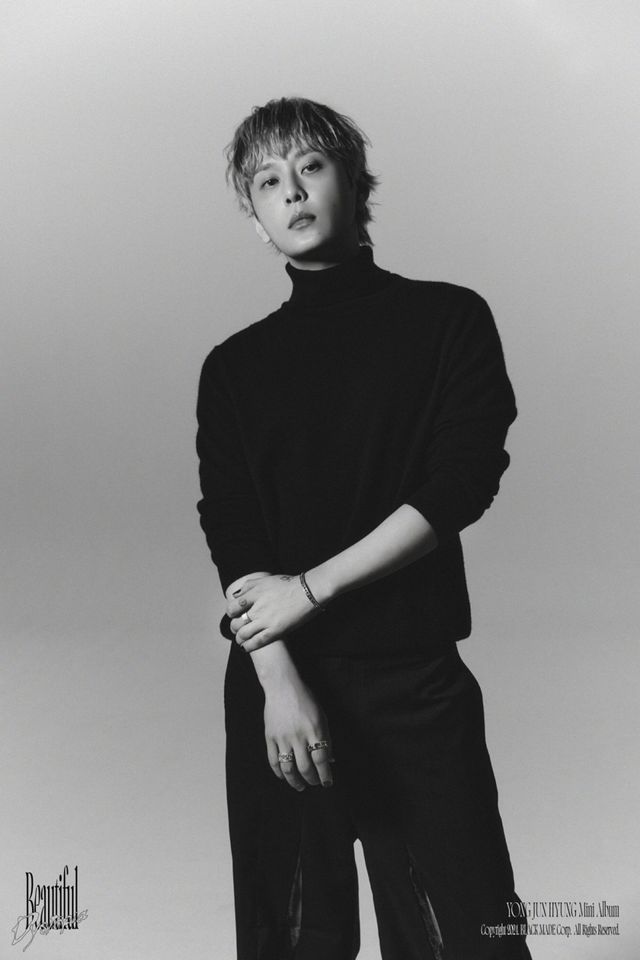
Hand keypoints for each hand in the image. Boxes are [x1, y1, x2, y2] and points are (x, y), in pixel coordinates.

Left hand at [227, 574, 321, 651]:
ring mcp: (266, 620)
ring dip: (240, 638)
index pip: (233, 607)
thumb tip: (236, 595)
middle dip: (234, 627)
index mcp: (254, 594)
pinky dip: (248, 646)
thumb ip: (249, 585)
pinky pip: (257, 641)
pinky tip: (246, 647)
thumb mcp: (266, 579)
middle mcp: (257, 607)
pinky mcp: (275, 630)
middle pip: (237, 622)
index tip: (234, 616)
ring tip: (241, 640)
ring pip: (244, 634)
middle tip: (237, 629)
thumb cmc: (289, 584)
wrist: (308, 591)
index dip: (231, 613)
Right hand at [262, 666, 333, 790]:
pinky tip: (284, 776)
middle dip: (312, 779)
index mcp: (314, 729)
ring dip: (295, 781)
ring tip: (301, 786)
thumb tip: (330, 760)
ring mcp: (283, 737)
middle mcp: (298, 735)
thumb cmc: (305, 699)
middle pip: (305, 767)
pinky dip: (279, 772)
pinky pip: (273, 760)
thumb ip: (326, 738)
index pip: (321, 759)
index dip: (325, 775)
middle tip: (315, 783)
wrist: (282, 686)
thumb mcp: (321, 716)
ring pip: (288, 768)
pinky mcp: (270, 737)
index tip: (328, 783)